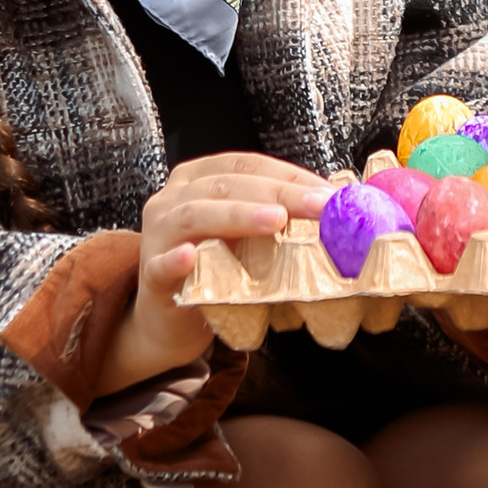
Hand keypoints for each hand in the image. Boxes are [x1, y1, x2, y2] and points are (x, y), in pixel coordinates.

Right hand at [99, 150, 330, 394]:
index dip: (290, 175)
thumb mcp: (246, 238)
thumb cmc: (213, 273)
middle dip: (278, 193)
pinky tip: (191, 257)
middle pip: (227, 185)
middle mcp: (174, 199)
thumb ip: (277, 218)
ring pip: (195, 215)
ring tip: (274, 221)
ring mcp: (157, 237)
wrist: (168, 322)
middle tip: (319, 206)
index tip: (330, 193)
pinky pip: (160, 266)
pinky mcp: (150, 278)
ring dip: (237, 215)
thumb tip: (336, 208)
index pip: (247, 165)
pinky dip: (176, 260)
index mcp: (199, 180)